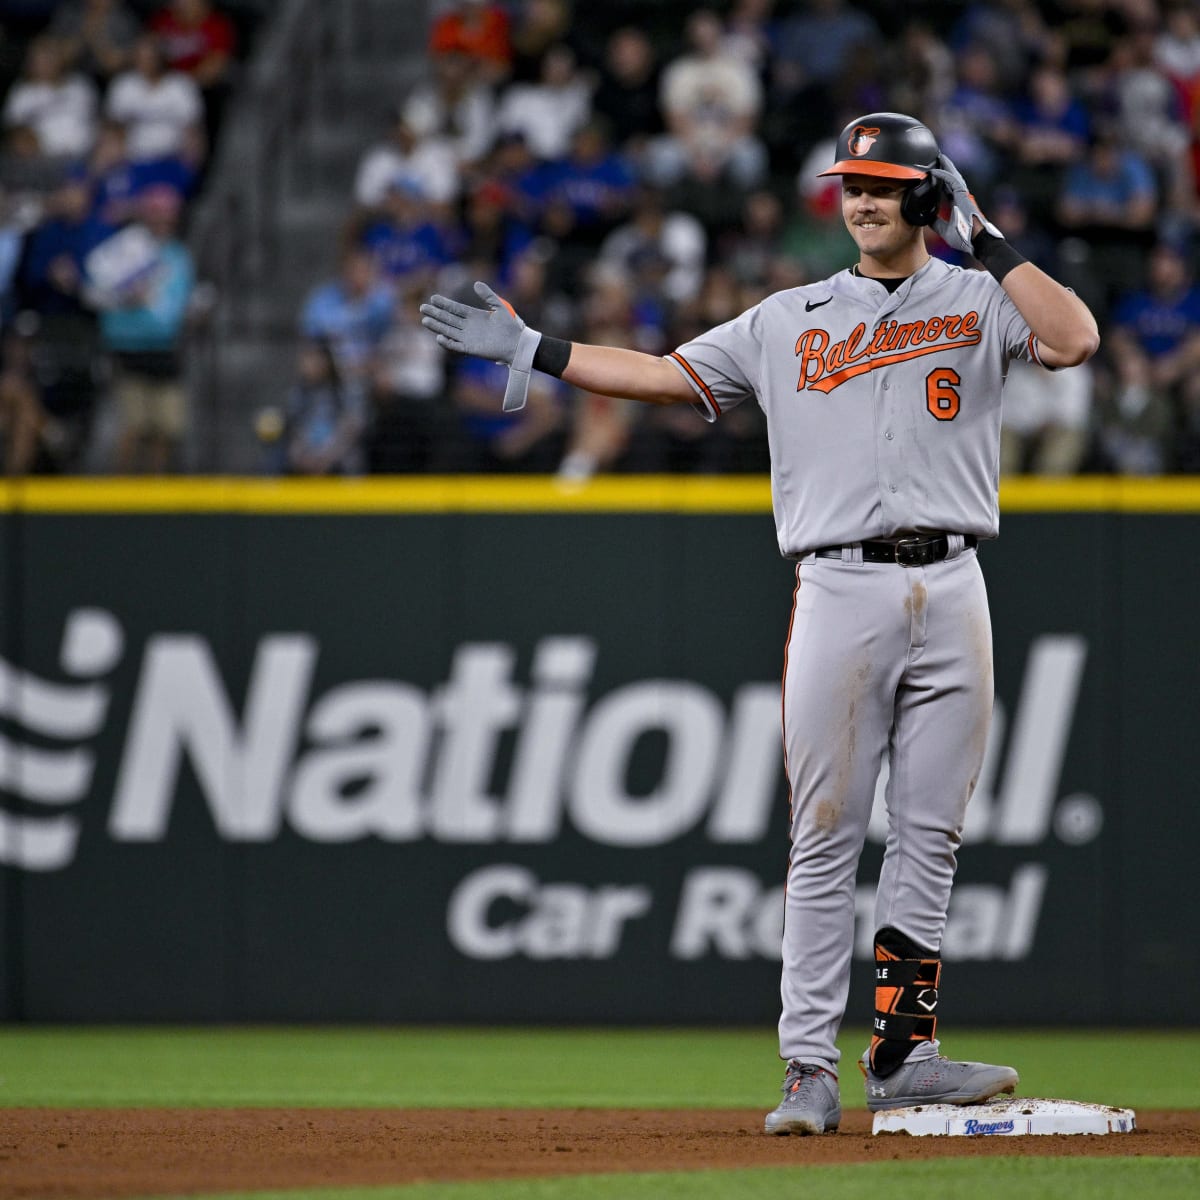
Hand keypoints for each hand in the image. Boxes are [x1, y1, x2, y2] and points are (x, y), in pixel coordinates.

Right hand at [420, 281, 542, 411]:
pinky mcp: (471, 349)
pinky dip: (448, 343)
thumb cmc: (510, 326)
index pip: (455, 309)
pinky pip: (456, 346)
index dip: (444, 304)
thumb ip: (488, 295)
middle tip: (422, 308)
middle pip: (448, 319)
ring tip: (425, 320)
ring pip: (448, 331)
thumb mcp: (499, 307)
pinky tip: (439, 337)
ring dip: (437, 327)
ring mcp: (468, 338)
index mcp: (474, 316)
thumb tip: (476, 283)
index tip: (433, 298)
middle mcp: (468, 327)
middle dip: (436, 313)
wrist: (517, 344)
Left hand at [929, 153, 1001, 255]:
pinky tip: (935, 170)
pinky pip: (952, 181)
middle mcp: (961, 196)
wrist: (976, 240)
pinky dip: (944, 174)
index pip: (947, 187)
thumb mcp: (944, 229)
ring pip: (953, 175)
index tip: (932, 173)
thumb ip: (936, 222)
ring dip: (944, 166)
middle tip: (935, 159)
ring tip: (937, 157)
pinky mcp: (963, 195)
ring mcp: (963, 195)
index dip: (940, 179)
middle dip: (944, 168)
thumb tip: (925, 218)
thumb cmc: (964, 237)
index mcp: (957, 203)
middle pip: (951, 178)